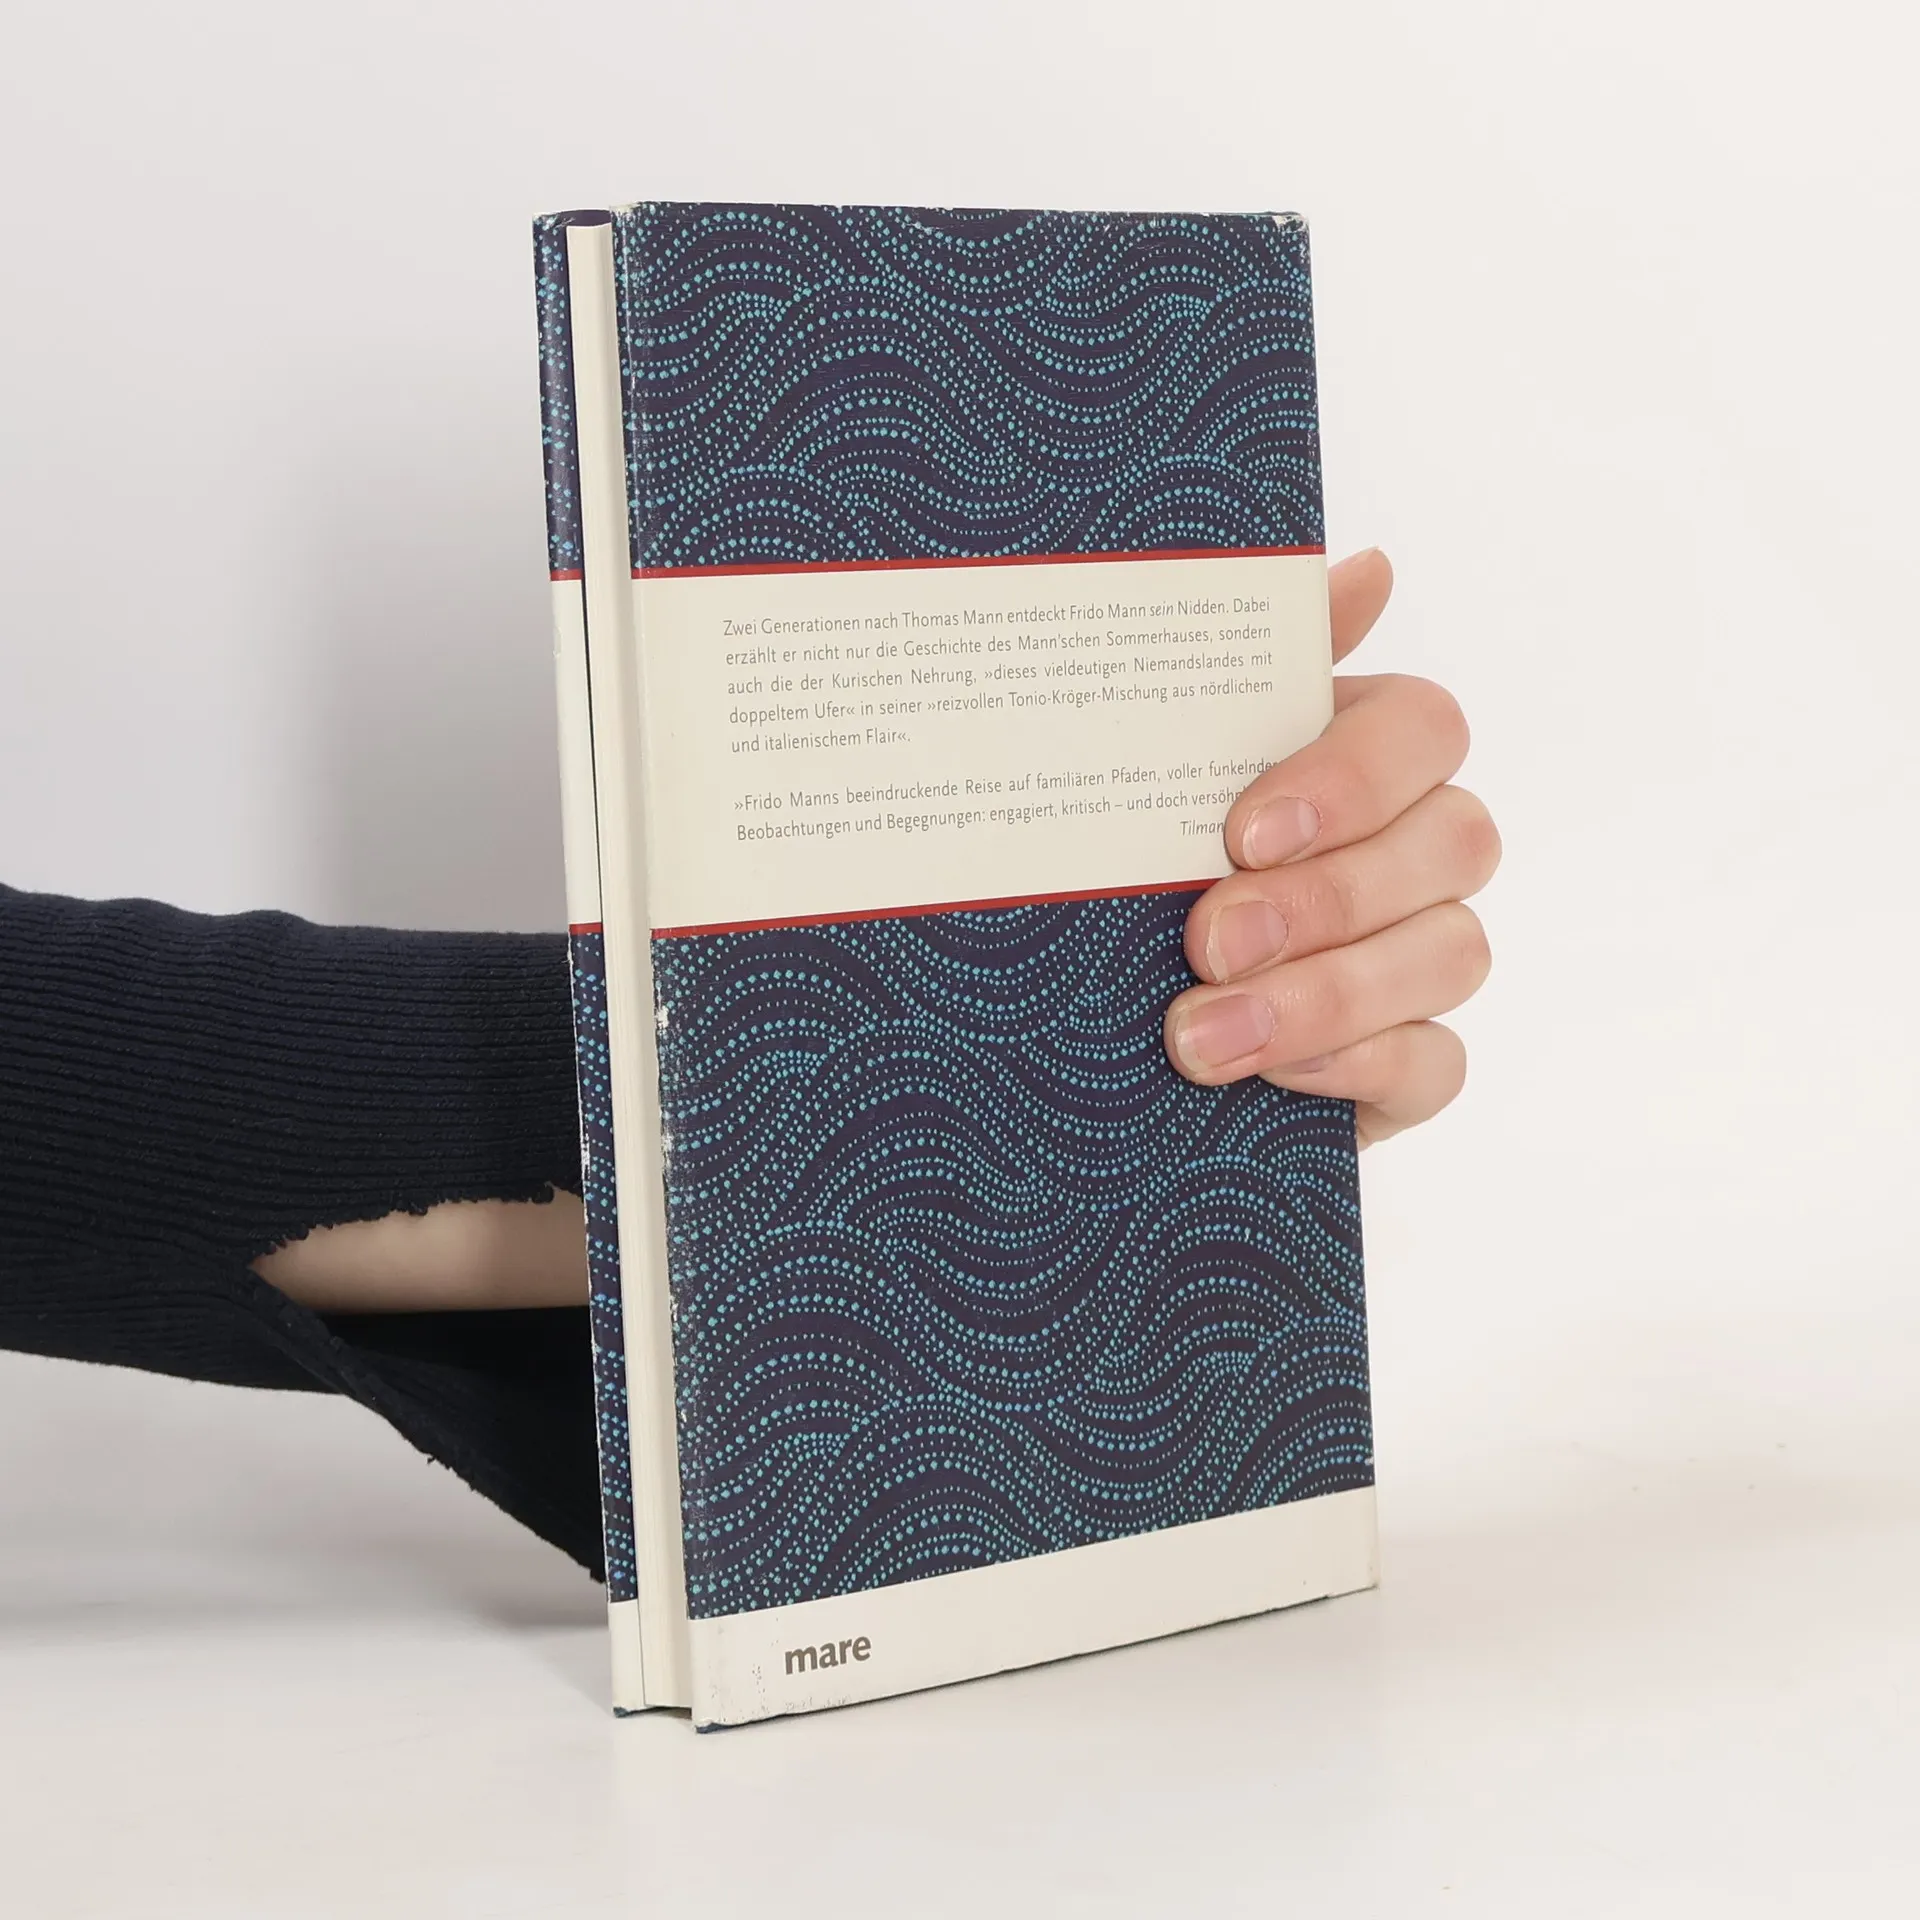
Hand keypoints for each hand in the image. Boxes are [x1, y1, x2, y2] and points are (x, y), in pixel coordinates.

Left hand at [1162, 549, 1497, 1146]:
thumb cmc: (1132, 862)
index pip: (1423, 728)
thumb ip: (1247, 669)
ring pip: (1452, 954)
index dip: (1351, 777)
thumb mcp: (1158, 763)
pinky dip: (1355, 1066)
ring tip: (1200, 1037)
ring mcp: (1422, 955)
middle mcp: (1414, 845)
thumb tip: (1370, 570)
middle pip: (1455, 841)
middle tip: (1209, 939)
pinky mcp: (1409, 1061)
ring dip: (1325, 997)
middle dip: (1329, 896)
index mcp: (1359, 753)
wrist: (1084, 1022)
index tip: (1242, 831)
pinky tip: (1265, 1077)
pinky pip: (1436, 1062)